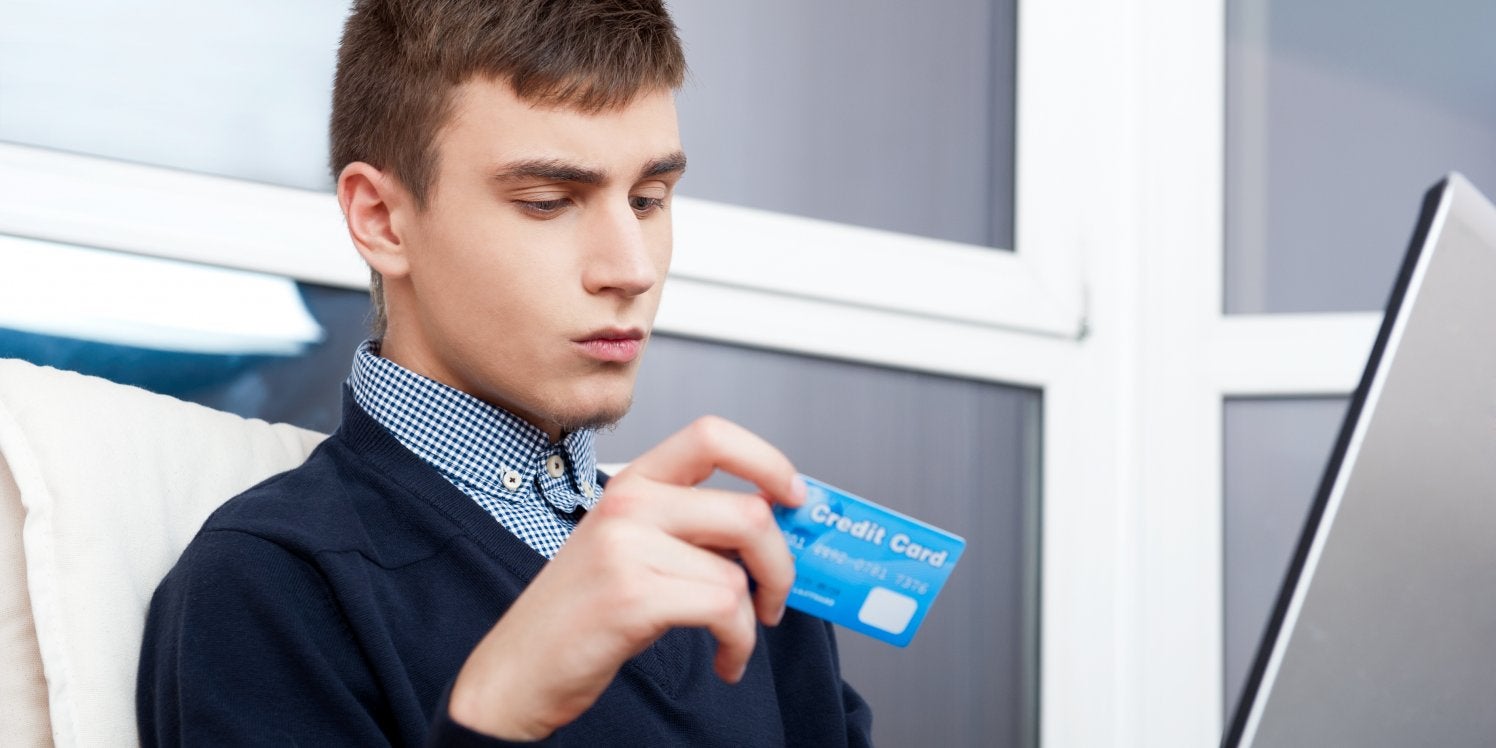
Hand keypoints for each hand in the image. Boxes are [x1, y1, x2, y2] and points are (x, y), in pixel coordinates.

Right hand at [447, 416, 807, 739]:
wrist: (517, 670)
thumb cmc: (580, 612)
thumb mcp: (632, 549)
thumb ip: (692, 528)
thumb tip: (775, 528)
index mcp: (632, 483)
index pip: (712, 435)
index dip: (768, 461)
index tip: (794, 496)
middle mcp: (628, 504)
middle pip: (749, 510)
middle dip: (782, 564)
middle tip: (776, 595)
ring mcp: (626, 547)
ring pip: (739, 572)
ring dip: (753, 620)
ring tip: (735, 640)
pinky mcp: (631, 595)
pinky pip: (724, 609)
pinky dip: (738, 643)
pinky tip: (725, 659)